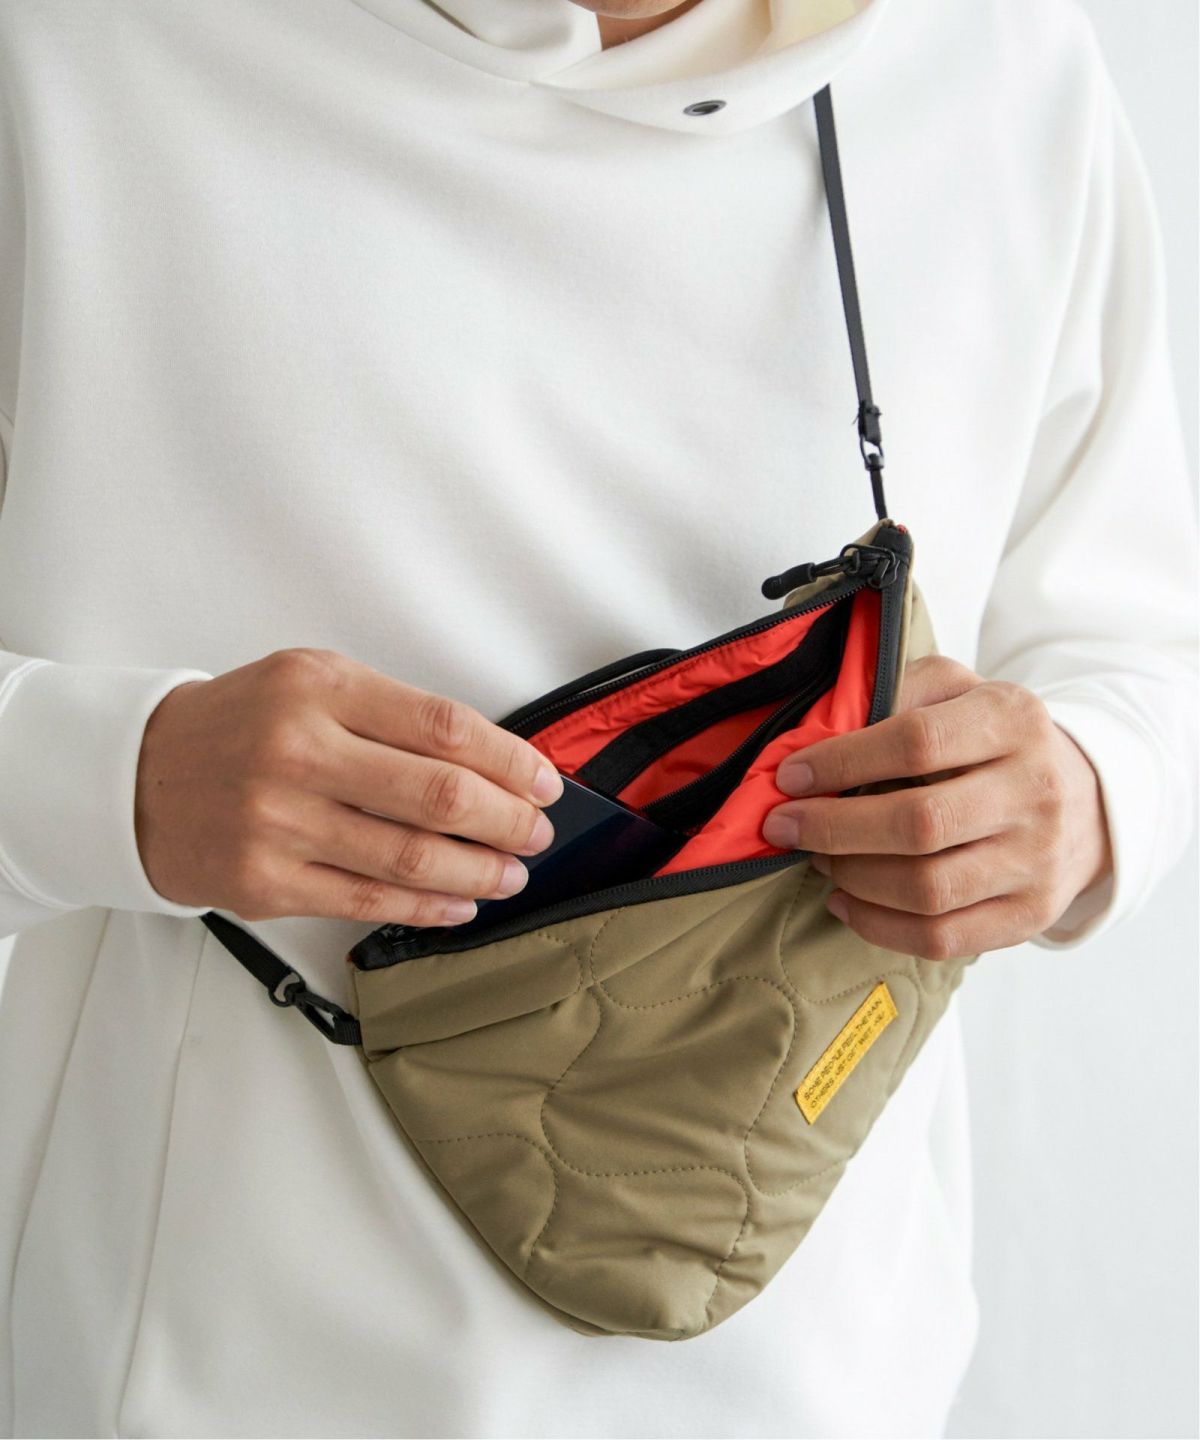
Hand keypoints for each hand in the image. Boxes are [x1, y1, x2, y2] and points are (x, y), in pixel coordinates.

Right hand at [134, 648, 564, 926]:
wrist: (135, 775)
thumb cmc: (241, 725)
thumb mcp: (310, 684)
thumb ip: (391, 715)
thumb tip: (491, 764)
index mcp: (318, 688)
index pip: (443, 727)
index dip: (510, 761)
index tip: (543, 782)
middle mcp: (298, 750)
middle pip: (438, 795)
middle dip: (507, 821)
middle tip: (537, 833)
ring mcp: (278, 821)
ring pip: (410, 856)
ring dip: (478, 872)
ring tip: (510, 874)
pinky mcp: (263, 882)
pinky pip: (367, 901)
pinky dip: (426, 906)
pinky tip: (458, 904)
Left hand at [762, 655, 1112, 959]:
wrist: (1084, 799)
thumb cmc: (992, 740)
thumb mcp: (956, 691)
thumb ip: (896, 694)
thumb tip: (818, 730)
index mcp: (1012, 720)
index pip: (917, 741)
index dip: (842, 762)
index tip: (789, 777)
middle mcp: (1035, 790)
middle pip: (919, 824)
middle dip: (834, 828)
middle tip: (785, 827)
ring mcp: (1037, 859)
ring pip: (926, 889)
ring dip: (852, 877)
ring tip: (819, 859)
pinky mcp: (1030, 915)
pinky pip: (942, 938)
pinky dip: (878, 925)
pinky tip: (845, 902)